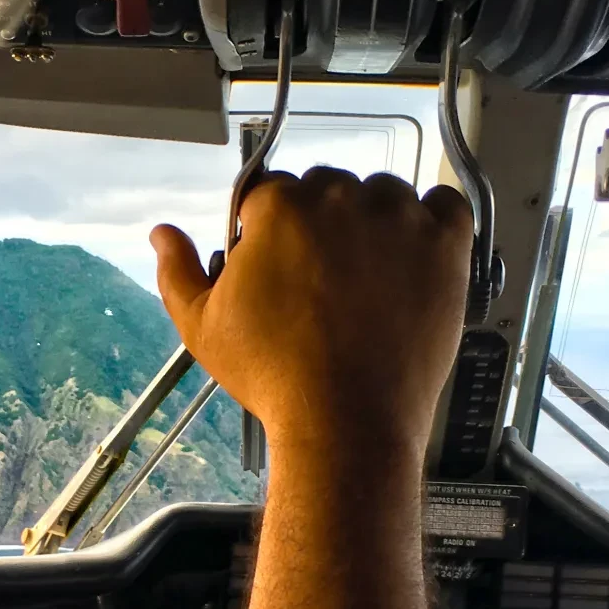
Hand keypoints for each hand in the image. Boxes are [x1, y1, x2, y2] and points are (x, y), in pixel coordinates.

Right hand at [150, 168, 471, 465]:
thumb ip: (179, 271)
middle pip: (328, 188)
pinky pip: (445, 207)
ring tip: (366, 276)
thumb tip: (162, 235)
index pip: (271, 192)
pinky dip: (432, 223)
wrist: (345, 420)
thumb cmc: (275, 376)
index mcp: (280, 209)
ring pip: (384, 194)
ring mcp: (399, 220)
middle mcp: (342, 199)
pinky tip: (412, 257)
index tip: (278, 262)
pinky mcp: (444, 247)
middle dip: (322, 224)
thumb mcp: (202, 327)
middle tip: (321, 278)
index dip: (269, 228)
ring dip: (375, 220)